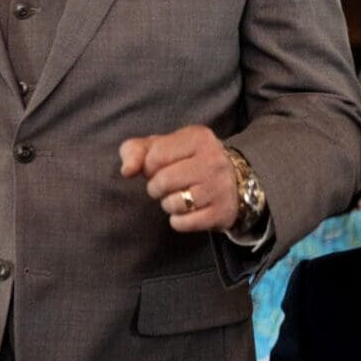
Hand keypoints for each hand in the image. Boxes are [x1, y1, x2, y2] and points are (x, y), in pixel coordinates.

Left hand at [120, 125, 238, 232]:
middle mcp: (213, 160)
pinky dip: (178, 221)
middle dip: (155, 187)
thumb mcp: (161, 146)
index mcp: (198, 137)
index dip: (148, 166)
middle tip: (163, 186)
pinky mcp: (223, 212)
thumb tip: (127, 170)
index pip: (156, 155)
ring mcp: (221, 187)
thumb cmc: (186, 160)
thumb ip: (134, 150)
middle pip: (164, 180)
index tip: (156, 169)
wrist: (233, 181)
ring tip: (177, 197)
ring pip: (175, 203)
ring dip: (167, 204)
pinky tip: (186, 211)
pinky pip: (185, 223)